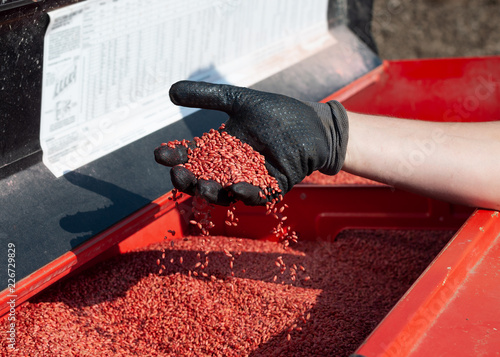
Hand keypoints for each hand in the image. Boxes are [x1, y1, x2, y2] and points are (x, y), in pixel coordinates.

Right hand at [155, 81, 348, 204]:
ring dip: (212, 191)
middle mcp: (232, 167)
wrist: (312, 124)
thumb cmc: (277, 113)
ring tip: (201, 185)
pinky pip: (258, 195)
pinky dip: (247, 194)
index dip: (175, 156)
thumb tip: (170, 91)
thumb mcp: (239, 100)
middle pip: (203, 179)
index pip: (192, 155)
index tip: (160, 153)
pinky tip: (236, 188)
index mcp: (221, 148)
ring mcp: (252, 179)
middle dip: (187, 180)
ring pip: (226, 192)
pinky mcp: (273, 186)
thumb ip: (208, 96)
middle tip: (177, 174)